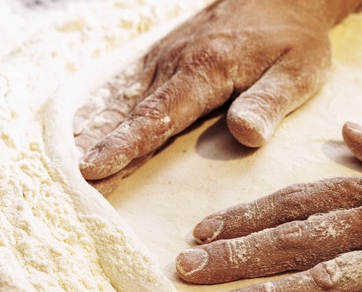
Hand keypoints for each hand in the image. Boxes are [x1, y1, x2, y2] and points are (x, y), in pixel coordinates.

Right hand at [74, 0, 354, 192]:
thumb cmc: (294, 39)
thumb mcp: (298, 72)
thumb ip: (269, 103)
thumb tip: (245, 135)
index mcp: (205, 70)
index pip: (158, 117)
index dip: (124, 145)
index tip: (93, 170)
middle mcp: (174, 62)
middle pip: (129, 113)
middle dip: (97, 148)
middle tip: (66, 181)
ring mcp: (164, 57)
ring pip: (121, 99)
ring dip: (91, 130)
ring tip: (62, 162)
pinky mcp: (163, 57)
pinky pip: (125, 85)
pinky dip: (100, 107)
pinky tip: (79, 127)